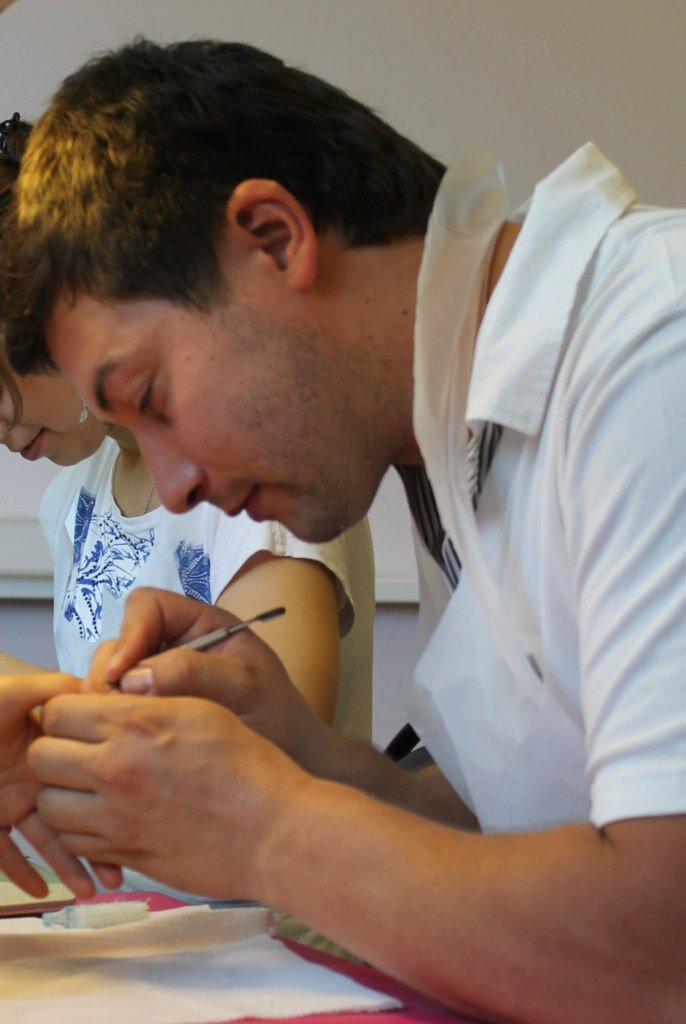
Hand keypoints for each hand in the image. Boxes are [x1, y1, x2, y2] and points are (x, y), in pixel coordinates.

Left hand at [0, 674, 100, 897]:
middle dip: (99, 844)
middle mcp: (33, 778)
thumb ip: (53, 688)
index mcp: (45, 746)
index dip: (112, 794)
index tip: (137, 812)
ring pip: (45, 840)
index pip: (87, 775)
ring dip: (67, 865)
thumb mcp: (12, 692)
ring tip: (91, 889)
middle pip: (74, 813)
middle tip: (120, 872)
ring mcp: (10, 801)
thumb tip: (95, 688)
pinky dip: (22, 872)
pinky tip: (41, 890)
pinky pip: (4, 855)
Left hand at [30, 692, 312, 899]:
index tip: (83, 718)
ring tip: (93, 788)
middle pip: (42, 756)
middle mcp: (116, 768)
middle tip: (82, 752)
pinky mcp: (122, 853)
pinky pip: (72, 841)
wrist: (273, 831)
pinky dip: (81, 829)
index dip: (67, 711)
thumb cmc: (248, 766)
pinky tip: (109, 817)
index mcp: (136, 723)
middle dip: (56, 750)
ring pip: (48, 803)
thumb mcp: (200, 708)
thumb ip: (147, 701)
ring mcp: (115, 816)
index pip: (58, 710)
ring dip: (64, 793)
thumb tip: (112, 698)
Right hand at [84, 588, 335, 773]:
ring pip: (113, 675)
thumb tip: (132, 678)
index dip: (128, 634)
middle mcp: (176, 645)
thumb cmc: (278, 717)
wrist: (292, 761)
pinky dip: (113, 719)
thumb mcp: (244, 686)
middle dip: (111, 673)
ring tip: (122, 730)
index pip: (148, 606)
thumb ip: (192, 673)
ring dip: (108, 699)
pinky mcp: (153, 711)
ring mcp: (161, 679)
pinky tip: (126, 742)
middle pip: (121, 641)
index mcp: (203, 623)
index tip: (121, 677)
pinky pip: (118, 706)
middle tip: (112, 713)